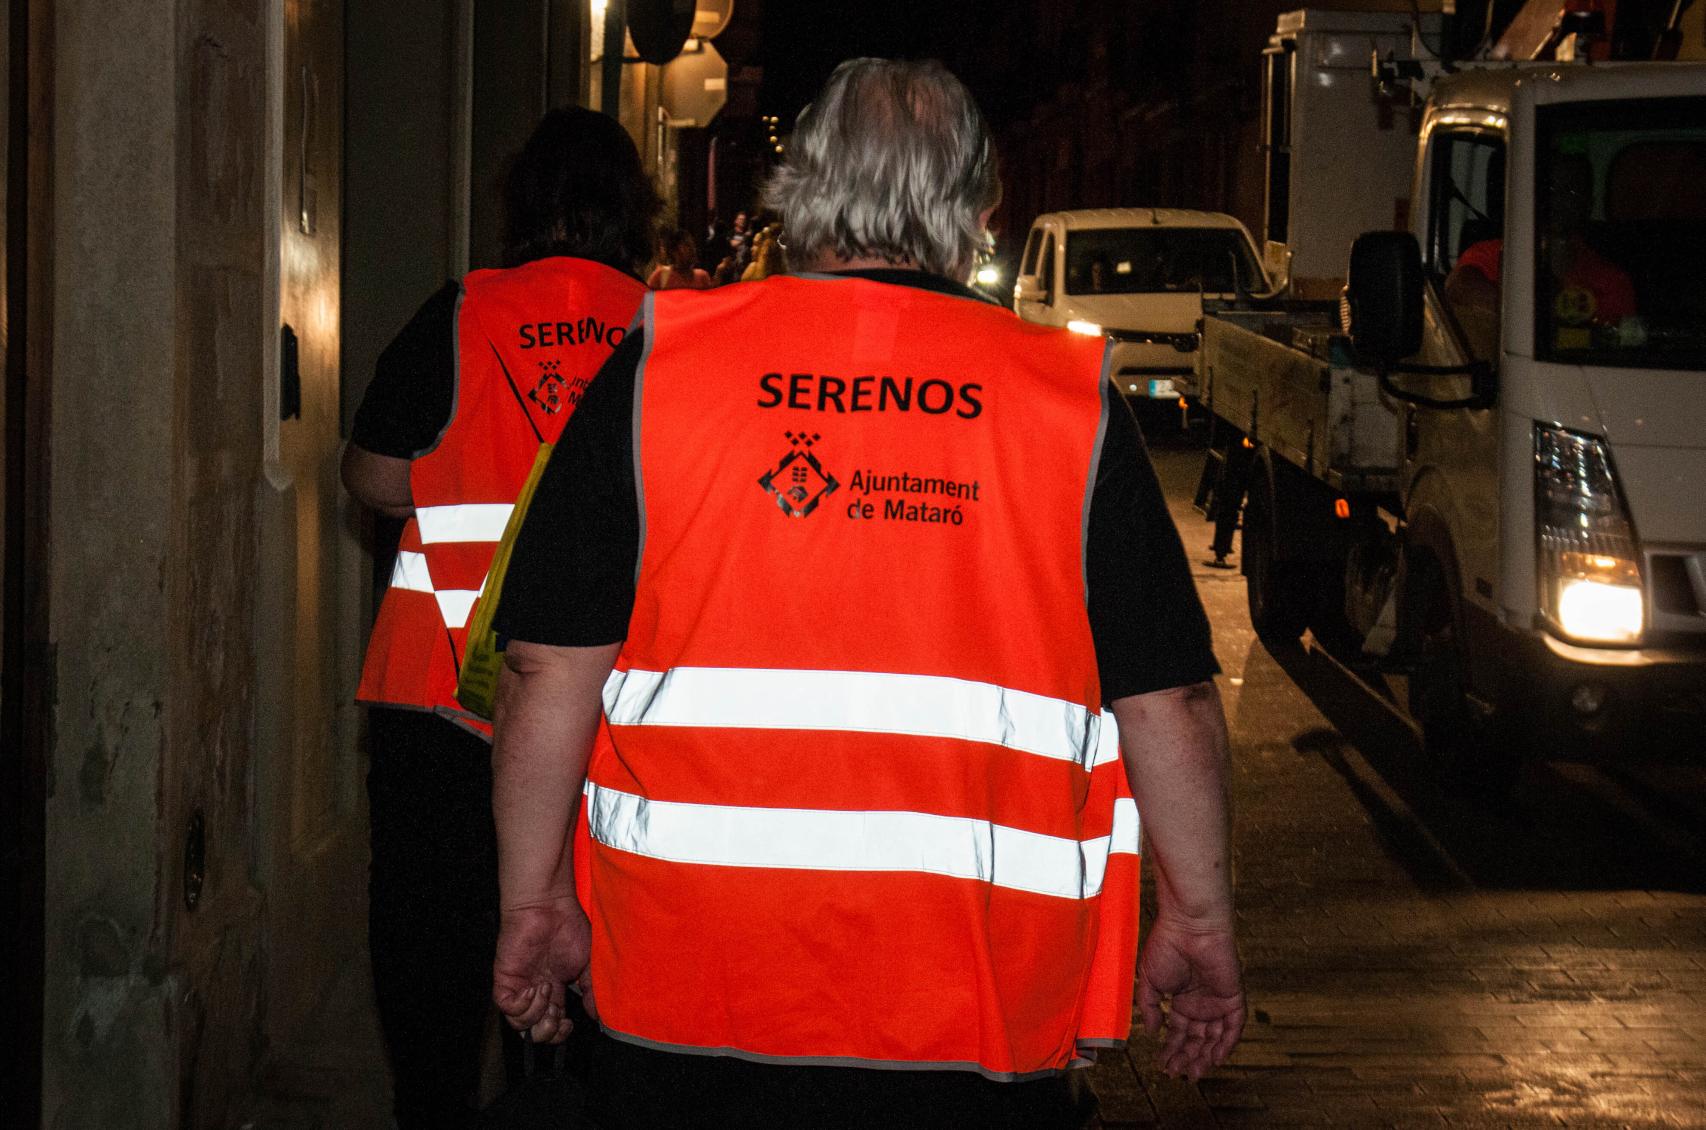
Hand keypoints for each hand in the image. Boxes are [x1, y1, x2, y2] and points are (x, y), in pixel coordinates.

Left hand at [492, 896, 591, 1043]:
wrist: (549, 906)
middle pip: (533, 1030)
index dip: (559, 1032)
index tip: (571, 1023)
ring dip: (536, 1016)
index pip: (551, 1024)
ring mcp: (519, 986)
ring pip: (519, 1024)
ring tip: (548, 990)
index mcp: (554, 989)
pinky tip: (536, 989)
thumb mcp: (589, 965)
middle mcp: (535, 991)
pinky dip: (523, 1006)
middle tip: (557, 1016)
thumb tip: (597, 1016)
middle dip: (547, 1032)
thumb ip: (593, 991)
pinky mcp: (506, 979)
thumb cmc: (569, 928)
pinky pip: (507, 1007)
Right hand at [1137, 912, 1244, 1079]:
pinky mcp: (1233, 997)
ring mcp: (1217, 1001)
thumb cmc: (1166, 944)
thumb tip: (1152, 1032)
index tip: (1162, 1065)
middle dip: (1187, 1057)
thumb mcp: (1148, 980)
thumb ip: (1150, 1007)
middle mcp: (1201, 1003)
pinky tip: (1214, 1058)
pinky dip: (1226, 1044)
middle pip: (1197, 1039)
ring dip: (1205, 1056)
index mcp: (1182, 999)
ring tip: (1193, 1072)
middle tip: (1177, 1074)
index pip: (1179, 1032)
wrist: (1188, 926)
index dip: (1171, 1049)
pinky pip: (1233, 1027)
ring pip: (1214, 1037)